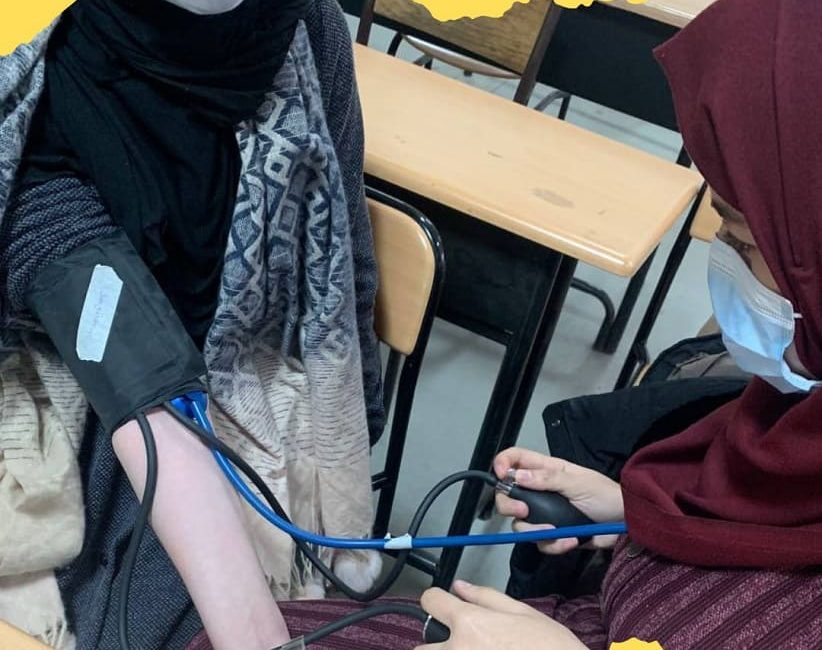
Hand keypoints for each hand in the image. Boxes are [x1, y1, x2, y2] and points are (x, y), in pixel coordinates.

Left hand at [415, 581, 586, 649]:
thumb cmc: (552, 648)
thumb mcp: (523, 612)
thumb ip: (486, 597)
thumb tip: (460, 587)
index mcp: (470, 623)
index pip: (430, 601)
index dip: (436, 600)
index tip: (443, 605)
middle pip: (423, 647)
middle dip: (437, 644)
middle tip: (461, 644)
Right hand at [494, 447, 622, 554]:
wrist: (627, 525)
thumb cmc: (606, 495)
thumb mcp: (579, 482)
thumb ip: (548, 479)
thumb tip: (517, 476)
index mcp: (546, 469)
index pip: (515, 459)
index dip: (502, 464)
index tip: (501, 476)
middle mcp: (540, 491)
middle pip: (507, 494)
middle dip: (509, 505)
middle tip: (523, 511)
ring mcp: (545, 514)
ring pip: (520, 523)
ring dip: (534, 531)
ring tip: (554, 532)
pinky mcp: (553, 536)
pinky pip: (540, 543)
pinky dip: (553, 545)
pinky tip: (570, 542)